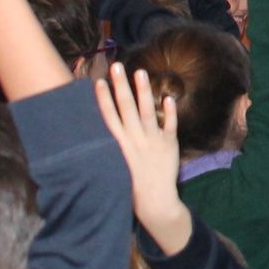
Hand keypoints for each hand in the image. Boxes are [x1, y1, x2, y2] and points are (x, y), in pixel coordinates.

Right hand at [96, 62, 192, 254]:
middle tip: (116, 66)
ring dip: (143, 90)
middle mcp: (134, 140)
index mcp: (119, 145)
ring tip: (140, 72)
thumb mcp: (115, 165)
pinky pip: (170, 124)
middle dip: (120, 85)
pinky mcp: (170, 145)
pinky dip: (169, 112)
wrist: (155, 202)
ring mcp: (153, 141)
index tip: (98, 81)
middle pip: (126, 107)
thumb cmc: (130, 185)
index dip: (103, 98)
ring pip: (147, 111)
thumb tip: (103, 131)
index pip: (108, 117)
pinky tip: (168, 97)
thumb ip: (112, 147)